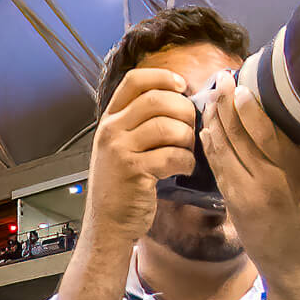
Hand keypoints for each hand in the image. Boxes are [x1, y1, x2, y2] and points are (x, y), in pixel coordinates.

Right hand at [85, 69, 197, 243]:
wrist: (109, 221)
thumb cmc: (126, 183)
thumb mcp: (125, 146)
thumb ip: (143, 122)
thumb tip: (182, 98)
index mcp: (111, 118)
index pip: (135, 80)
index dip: (163, 77)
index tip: (182, 86)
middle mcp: (111, 129)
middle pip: (157, 100)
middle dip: (185, 111)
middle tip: (190, 129)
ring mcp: (119, 149)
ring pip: (168, 127)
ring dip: (188, 138)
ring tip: (186, 151)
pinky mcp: (133, 171)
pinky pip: (172, 155)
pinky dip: (187, 162)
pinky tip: (183, 169)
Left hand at [198, 71, 299, 280]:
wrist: (295, 263)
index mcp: (292, 171)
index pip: (263, 130)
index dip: (247, 105)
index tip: (240, 83)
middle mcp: (264, 178)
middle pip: (236, 133)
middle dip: (224, 103)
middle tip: (219, 78)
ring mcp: (243, 190)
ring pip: (221, 146)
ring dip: (213, 119)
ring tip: (210, 95)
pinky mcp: (230, 199)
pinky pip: (216, 165)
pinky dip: (210, 144)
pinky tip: (207, 128)